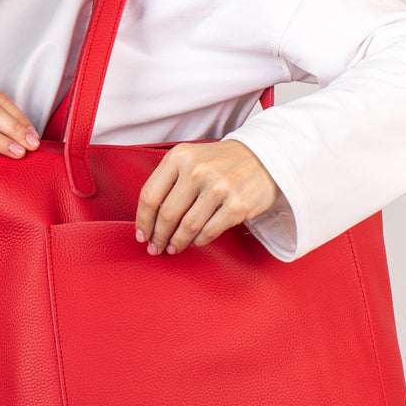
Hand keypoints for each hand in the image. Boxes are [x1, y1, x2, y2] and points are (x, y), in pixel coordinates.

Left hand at [135, 140, 281, 254]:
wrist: (263, 156)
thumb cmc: (219, 162)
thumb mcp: (189, 159)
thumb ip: (168, 181)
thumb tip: (148, 220)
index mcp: (179, 157)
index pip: (150, 196)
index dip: (143, 221)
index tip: (141, 235)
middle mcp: (197, 170)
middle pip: (167, 214)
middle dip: (158, 236)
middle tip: (155, 248)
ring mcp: (218, 187)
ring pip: (187, 226)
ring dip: (176, 243)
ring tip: (172, 248)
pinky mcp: (237, 204)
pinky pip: (209, 232)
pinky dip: (198, 241)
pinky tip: (194, 242)